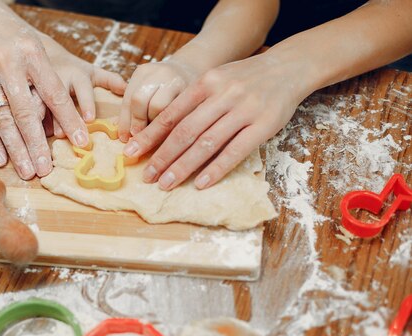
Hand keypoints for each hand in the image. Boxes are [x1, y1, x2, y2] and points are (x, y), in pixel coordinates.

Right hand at [0, 5, 121, 179]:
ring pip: (2, 118)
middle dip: (37, 143)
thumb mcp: (38, 50)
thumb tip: (78, 118)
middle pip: (25, 111)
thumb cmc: (15, 40)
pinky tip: (1, 159)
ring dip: (15, 148)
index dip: (68, 119)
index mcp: (33, 55)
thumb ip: (53, 81)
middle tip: (46, 168)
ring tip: (27, 170)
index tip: (80, 142)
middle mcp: (7, 63)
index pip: (54, 93)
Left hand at [123, 53, 310, 189]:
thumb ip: (192, 101)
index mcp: (205, 83)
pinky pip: (235, 151)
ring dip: (183, 166)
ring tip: (166, 184)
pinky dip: (216, 168)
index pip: (171, 113)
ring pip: (207, 143)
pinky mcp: (263, 125)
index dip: (150, 135)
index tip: (133, 152)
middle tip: (147, 176)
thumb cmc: (245, 78)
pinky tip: (200, 183)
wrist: (288, 67)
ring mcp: (244, 110)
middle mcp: (222, 95)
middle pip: (185, 131)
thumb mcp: (215, 80)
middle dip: (162, 156)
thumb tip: (162, 131)